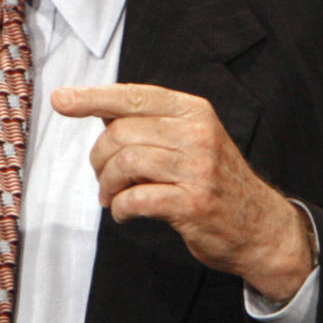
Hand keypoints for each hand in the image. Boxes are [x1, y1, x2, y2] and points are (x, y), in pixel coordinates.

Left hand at [52, 83, 313, 302]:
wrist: (262, 227)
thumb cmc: (215, 181)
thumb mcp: (191, 139)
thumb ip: (151, 124)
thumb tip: (97, 112)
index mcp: (193, 111)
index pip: (133, 95)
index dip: (92, 97)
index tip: (60, 100)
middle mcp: (197, 133)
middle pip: (121, 133)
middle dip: (99, 157)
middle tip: (102, 176)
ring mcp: (198, 168)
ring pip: (125, 163)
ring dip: (107, 185)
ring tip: (110, 197)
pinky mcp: (194, 204)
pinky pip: (136, 199)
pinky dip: (120, 208)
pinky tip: (124, 213)